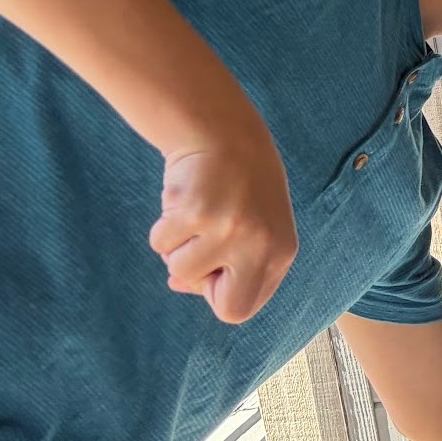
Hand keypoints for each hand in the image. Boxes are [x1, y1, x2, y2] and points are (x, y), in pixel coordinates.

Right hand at [150, 131, 297, 323]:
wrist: (223, 133)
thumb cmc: (238, 185)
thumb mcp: (252, 227)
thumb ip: (228, 263)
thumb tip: (179, 283)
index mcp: (281, 251)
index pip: (243, 307)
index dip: (218, 293)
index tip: (212, 269)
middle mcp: (262, 245)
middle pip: (226, 306)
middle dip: (200, 284)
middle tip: (202, 246)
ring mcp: (230, 230)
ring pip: (180, 271)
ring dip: (178, 246)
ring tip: (196, 214)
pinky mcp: (196, 213)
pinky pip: (160, 243)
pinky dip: (163, 226)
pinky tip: (183, 200)